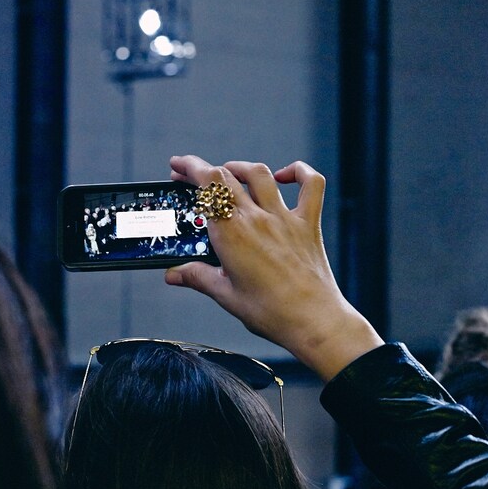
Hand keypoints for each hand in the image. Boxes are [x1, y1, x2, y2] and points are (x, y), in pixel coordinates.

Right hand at [165, 155, 382, 380]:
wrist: (313, 322)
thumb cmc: (273, 312)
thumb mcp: (225, 295)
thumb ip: (197, 277)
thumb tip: (174, 273)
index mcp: (232, 235)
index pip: (206, 186)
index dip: (190, 168)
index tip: (179, 167)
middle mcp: (257, 220)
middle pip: (226, 176)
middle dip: (203, 169)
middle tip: (191, 175)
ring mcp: (284, 218)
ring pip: (260, 174)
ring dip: (240, 168)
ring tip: (229, 173)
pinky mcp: (308, 224)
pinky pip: (310, 185)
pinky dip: (299, 172)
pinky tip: (286, 175)